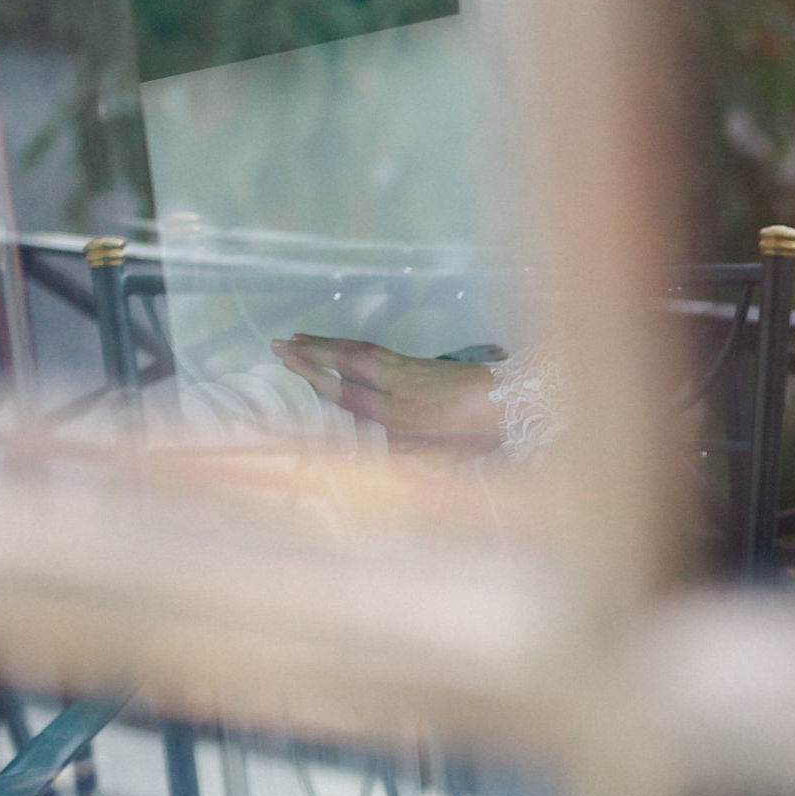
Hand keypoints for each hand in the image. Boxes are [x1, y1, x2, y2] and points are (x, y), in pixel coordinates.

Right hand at [272, 334, 503, 453]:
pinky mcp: (417, 362)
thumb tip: (368, 457)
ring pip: (360, 351)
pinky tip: (338, 345)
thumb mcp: (444, 457)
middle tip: (277, 343)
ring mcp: (408, 370)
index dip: (315, 376)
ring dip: (326, 343)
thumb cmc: (480, 435)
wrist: (517, 401)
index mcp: (400, 415)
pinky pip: (376, 350)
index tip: (288, 362)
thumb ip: (406, 458)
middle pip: (347, 362)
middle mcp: (398, 387)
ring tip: (298, 337)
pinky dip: (351, 345)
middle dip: (311, 352)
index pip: (347, 392)